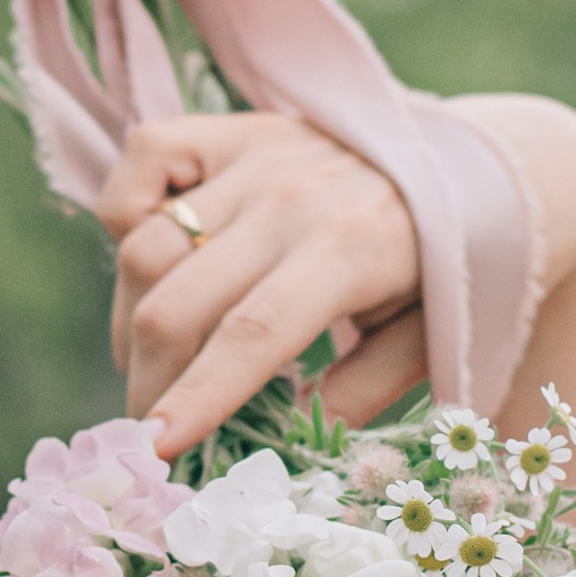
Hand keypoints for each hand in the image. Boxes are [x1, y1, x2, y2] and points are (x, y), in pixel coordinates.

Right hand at [102, 112, 426, 458]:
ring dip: (129, 322)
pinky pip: (143, 159)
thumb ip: (361, 391)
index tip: (155, 446)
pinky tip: (151, 261)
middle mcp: (288, 200)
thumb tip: (285, 444)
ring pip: (145, 248)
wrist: (451, 155)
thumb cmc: (435, 260)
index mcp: (348, 250)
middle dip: (149, 381)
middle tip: (150, 428)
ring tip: (151, 363)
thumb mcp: (421, 335)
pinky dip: (124, 211)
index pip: (252, 332)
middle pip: (177, 302)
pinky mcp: (224, 130)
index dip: (197, 394)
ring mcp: (250, 159)